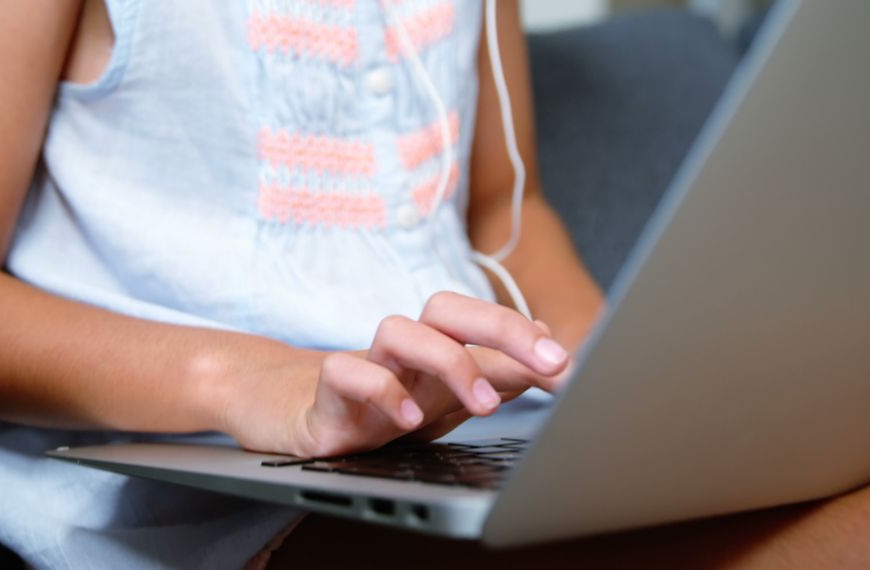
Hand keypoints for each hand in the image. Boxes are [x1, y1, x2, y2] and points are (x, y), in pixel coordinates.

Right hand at [263, 292, 571, 456]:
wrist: (299, 415)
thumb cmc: (382, 404)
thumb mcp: (448, 397)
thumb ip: (498, 374)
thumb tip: (552, 351)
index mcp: (436, 348)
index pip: (484, 324)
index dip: (530, 338)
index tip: (570, 366)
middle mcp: (404, 351)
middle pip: (445, 308)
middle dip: (502, 327)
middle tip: (549, 365)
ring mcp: (366, 367)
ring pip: (397, 331)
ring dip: (448, 362)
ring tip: (485, 407)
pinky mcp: (328, 394)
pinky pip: (345, 373)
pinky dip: (380, 391)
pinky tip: (409, 420)